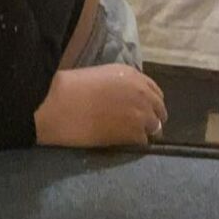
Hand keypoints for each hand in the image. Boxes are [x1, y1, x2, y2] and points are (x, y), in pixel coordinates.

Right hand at [35, 66, 166, 150]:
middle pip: (159, 110)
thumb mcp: (99, 76)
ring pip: (155, 127)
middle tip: (141, 127)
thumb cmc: (69, 88)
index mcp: (132, 75)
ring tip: (131, 137)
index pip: (154, 91)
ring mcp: (141, 114)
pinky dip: (135, 144)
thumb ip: (118, 85)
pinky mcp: (135, 134)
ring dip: (145, 132)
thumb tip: (122, 97)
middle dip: (152, 118)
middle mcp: (142, 93)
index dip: (149, 102)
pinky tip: (122, 143)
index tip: (144, 110)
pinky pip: (143, 142)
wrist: (59, 106)